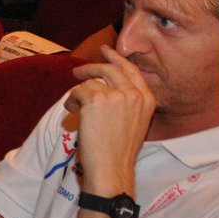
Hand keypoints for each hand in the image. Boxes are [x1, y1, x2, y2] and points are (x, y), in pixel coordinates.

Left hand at [66, 46, 155, 192]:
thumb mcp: (135, 120)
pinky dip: (71, 101)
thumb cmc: (119, 149)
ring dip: (79, 93)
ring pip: (90, 82)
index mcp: (147, 99)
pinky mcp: (96, 99)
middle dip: (91, 67)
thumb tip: (105, 83)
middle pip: (110, 69)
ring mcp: (115, 95)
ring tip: (75, 107)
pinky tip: (72, 112)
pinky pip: (77, 91)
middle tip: (77, 71)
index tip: (106, 50)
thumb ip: (127, 100)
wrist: (112, 166)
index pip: (132, 70)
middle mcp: (134, 94)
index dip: (117, 58)